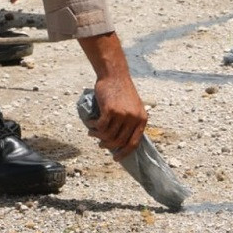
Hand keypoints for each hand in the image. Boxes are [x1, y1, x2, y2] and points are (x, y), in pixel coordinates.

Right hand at [78, 31, 146, 160]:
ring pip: (107, 135)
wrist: (115, 74)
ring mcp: (122, 114)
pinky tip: (89, 123)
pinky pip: (100, 126)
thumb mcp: (133, 107)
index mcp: (142, 119)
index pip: (134, 143)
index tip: (116, 158)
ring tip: (92, 133)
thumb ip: (130, 122)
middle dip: (107, 145)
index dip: (124, 153)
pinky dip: (93, 126)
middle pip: (119, 141)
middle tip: (100, 144)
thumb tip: (119, 143)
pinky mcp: (110, 110)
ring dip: (98, 136)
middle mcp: (134, 118)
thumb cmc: (122, 91)